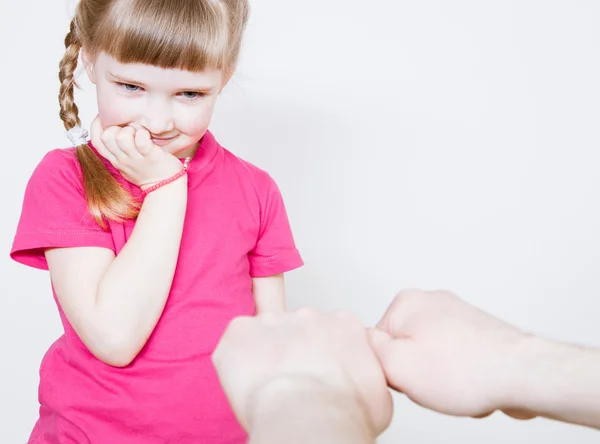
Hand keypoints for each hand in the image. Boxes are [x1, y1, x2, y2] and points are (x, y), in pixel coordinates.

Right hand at [90, 116, 183, 187]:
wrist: (165, 187)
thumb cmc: (148, 172)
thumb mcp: (126, 163)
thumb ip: (117, 150)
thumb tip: (111, 130)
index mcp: (115, 159)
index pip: (96, 141)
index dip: (97, 126)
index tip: (106, 119)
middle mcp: (122, 159)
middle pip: (106, 136)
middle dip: (116, 127)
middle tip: (128, 129)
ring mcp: (136, 158)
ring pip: (121, 137)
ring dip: (130, 130)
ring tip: (138, 133)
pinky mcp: (150, 156)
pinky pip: (141, 140)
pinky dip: (144, 134)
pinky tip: (148, 136)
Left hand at [212, 309, 393, 434]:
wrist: (310, 419)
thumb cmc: (342, 413)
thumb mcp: (378, 393)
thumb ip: (366, 372)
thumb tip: (360, 382)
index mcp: (343, 324)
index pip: (329, 329)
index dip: (321, 352)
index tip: (318, 372)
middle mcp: (309, 315)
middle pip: (296, 328)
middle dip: (292, 350)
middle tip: (292, 382)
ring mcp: (274, 319)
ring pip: (264, 333)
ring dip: (264, 355)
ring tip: (270, 388)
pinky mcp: (241, 330)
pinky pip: (235, 341)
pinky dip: (236, 360)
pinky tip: (249, 384)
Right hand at [370, 289, 535, 419]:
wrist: (523, 375)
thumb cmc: (467, 370)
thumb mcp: (397, 365)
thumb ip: (367, 349)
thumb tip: (359, 342)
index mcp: (406, 302)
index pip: (375, 341)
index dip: (389, 366)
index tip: (408, 373)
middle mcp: (430, 301)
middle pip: (402, 347)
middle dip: (414, 371)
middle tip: (431, 380)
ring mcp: (455, 314)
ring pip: (427, 356)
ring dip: (437, 376)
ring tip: (454, 382)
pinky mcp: (473, 331)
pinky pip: (451, 360)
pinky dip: (457, 375)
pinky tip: (469, 382)